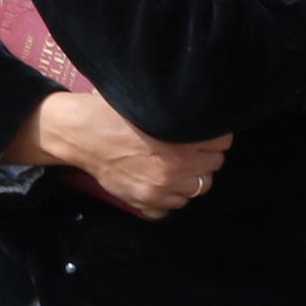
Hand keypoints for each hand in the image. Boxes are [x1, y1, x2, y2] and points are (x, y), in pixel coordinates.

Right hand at [12, 91, 230, 218]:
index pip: (222, 141)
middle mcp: (176, 163)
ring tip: (183, 165)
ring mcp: (163, 184)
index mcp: (180, 135)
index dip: (215, 136)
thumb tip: (203, 110)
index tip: (206, 133)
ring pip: (202, 185)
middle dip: (207, 155)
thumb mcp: (150, 104)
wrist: (83, 135)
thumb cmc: (115, 113)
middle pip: (215, 163)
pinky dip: (177, 191)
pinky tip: (167, 179)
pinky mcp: (150, 199)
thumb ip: (179, 113)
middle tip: (194, 148)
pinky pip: (180, 201)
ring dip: (196, 175)